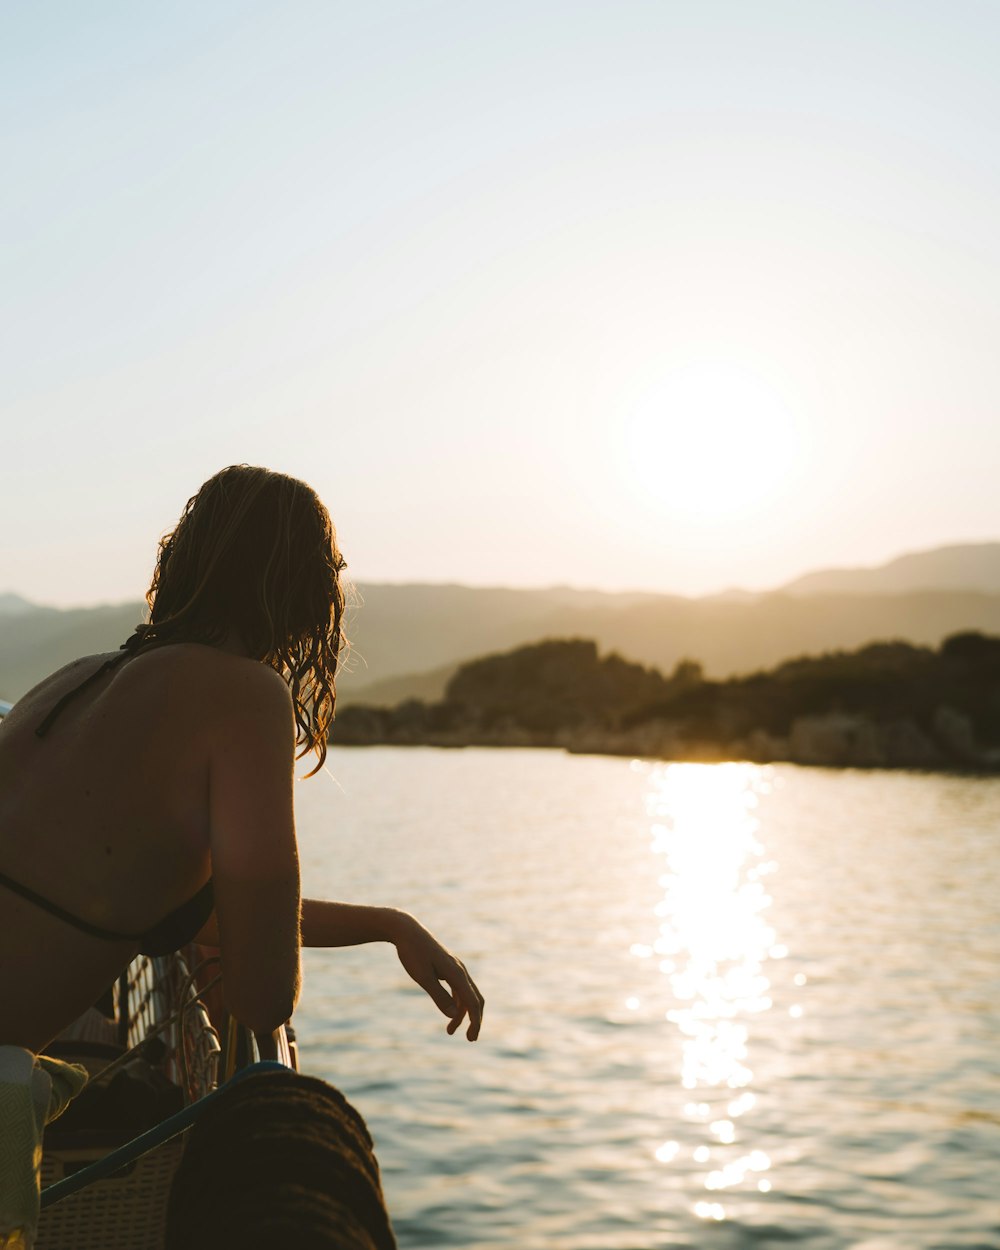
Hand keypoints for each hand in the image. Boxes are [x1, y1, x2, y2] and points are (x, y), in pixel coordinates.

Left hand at [390, 913, 483, 1040]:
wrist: (407, 930)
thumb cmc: (413, 953)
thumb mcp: (423, 977)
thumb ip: (439, 996)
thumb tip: (453, 1015)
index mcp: (456, 973)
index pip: (472, 1002)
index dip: (475, 1021)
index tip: (471, 1038)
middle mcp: (460, 970)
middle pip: (475, 999)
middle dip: (474, 1019)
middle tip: (469, 1039)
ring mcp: (455, 968)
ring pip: (466, 994)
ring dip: (462, 1013)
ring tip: (449, 1030)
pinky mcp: (448, 967)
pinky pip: (458, 988)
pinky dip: (457, 1002)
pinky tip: (448, 1011)